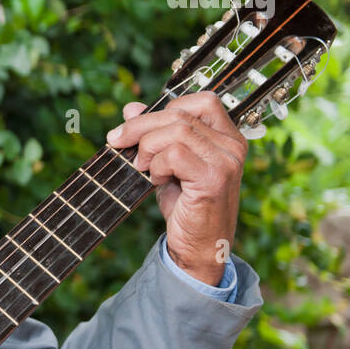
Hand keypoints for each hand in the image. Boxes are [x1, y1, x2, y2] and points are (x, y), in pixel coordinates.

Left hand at [105, 91, 246, 285]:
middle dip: (140, 126)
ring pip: (176, 130)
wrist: (197, 247)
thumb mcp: (166, 164)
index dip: (165, 107)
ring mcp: (226, 161)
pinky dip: (156, 165)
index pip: (201, 100)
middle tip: (117, 141)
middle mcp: (233, 145)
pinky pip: (175, 154)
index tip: (135, 126)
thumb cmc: (185, 206)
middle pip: (180, 114)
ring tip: (143, 168)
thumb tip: (131, 108)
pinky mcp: (214, 178)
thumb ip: (154, 134)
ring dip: (147, 148)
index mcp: (227, 136)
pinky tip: (156, 180)